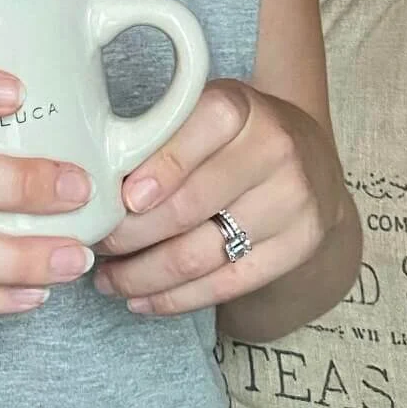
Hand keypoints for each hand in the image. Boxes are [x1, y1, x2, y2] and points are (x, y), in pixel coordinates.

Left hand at [91, 78, 330, 315]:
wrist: (309, 159)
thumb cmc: (235, 134)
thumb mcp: (203, 112)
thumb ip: (160, 134)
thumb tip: (98, 185)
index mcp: (242, 107)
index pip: (199, 134)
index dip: (160, 169)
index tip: (122, 198)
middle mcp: (273, 151)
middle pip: (190, 206)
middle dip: (131, 233)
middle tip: (96, 243)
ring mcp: (291, 203)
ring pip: (202, 254)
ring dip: (144, 275)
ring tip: (108, 280)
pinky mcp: (298, 247)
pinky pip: (227, 284)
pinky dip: (176, 299)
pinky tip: (142, 300)